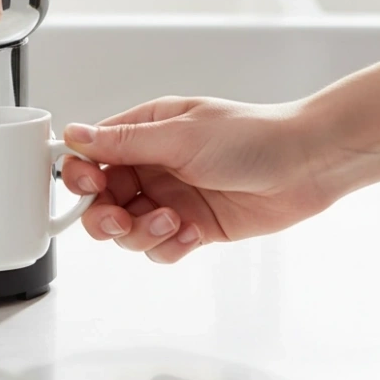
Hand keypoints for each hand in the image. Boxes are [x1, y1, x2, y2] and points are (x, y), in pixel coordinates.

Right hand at [61, 96, 335, 262]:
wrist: (305, 165)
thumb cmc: (250, 136)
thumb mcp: (179, 135)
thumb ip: (123, 142)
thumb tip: (74, 134)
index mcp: (143, 132)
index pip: (91, 154)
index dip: (80, 174)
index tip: (88, 186)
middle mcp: (151, 166)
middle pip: (101, 200)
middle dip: (104, 214)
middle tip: (120, 217)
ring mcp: (170, 198)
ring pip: (127, 229)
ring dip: (141, 231)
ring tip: (171, 221)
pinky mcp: (192, 228)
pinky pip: (159, 248)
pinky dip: (168, 246)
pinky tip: (190, 232)